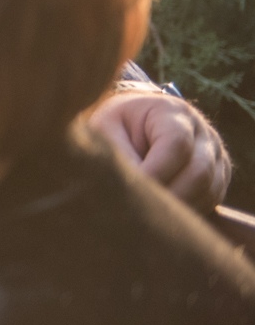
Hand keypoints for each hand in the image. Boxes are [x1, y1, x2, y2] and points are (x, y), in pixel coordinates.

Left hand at [89, 85, 230, 208]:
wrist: (135, 123)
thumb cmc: (117, 126)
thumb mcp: (106, 129)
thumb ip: (118, 154)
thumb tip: (133, 187)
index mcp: (173, 112)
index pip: (176, 144)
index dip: (156, 171)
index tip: (133, 189)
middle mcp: (203, 132)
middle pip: (199, 172)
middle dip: (169, 196)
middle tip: (140, 209)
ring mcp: (216, 156)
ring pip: (209, 190)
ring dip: (178, 207)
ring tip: (148, 212)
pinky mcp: (219, 177)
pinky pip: (212, 200)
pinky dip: (187, 210)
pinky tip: (162, 212)